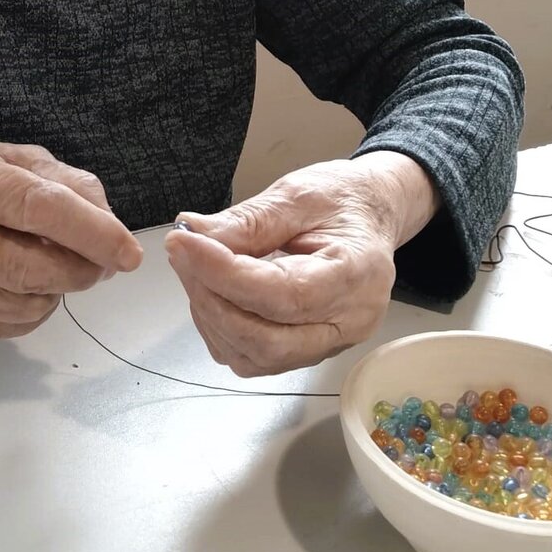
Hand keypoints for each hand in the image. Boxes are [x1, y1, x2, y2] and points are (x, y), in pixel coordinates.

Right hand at [0, 142, 141, 336]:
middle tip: (103, 263)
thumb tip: (110, 226)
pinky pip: (8, 326)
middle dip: (82, 271)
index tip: (129, 253)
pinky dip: (33, 309)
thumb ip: (67, 182)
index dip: (92, 233)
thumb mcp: (13, 159)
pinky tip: (25, 284)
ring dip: (58, 290)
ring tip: (54, 264)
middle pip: (32, 268)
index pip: (38, 207)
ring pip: (24, 304)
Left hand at [164, 152, 437, 376]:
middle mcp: (348, 322)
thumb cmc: (341, 201)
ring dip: (213, 316)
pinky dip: (222, 328)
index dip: (225, 275)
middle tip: (183, 254)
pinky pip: (254, 358)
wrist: (368, 215)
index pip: (284, 294)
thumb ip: (248, 221)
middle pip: (268, 341)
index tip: (185, 245)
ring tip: (197, 268)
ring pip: (256, 356)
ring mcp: (330, 344)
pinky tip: (215, 291)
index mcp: (357, 275)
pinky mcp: (307, 351)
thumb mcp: (297, 194)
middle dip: (213, 300)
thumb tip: (194, 235)